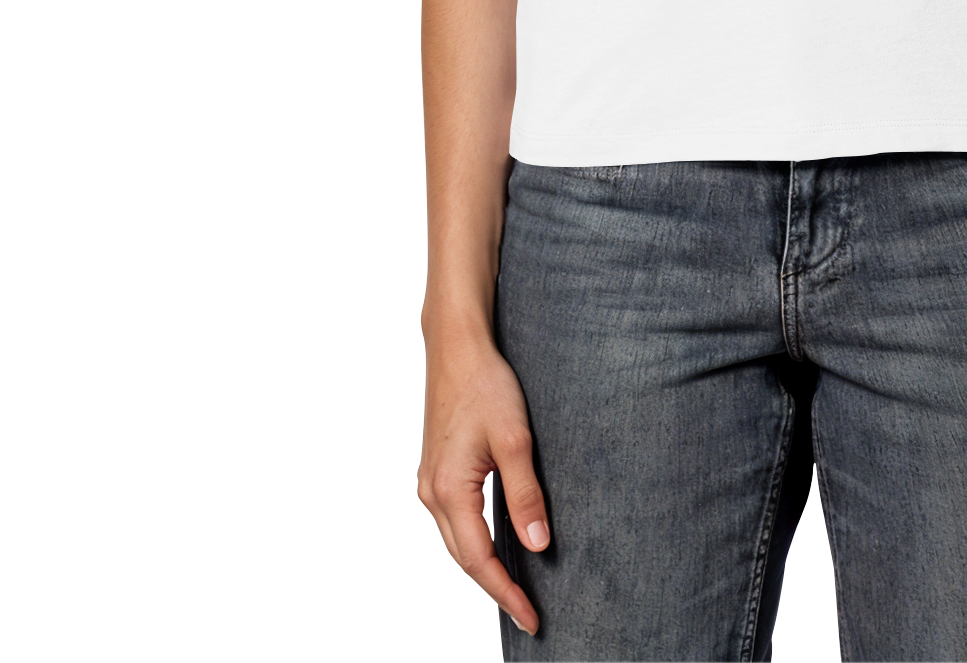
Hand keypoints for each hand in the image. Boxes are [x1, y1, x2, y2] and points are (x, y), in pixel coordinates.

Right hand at [418, 326, 551, 637]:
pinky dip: (475, 542)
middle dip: (496, 589)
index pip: (479, 561)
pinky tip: (496, 545)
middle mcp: (431, 495)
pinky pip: (455, 522)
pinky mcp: (436, 473)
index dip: (506, 593)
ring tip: (516, 588)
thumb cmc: (487, 386)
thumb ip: (524, 494)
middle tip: (530, 614)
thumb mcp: (515, 439)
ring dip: (484, 567)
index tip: (531, 619)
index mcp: (449, 492)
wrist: (456, 348)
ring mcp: (429, 484)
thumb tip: (536, 545)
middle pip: (464, 559)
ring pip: (457, 542)